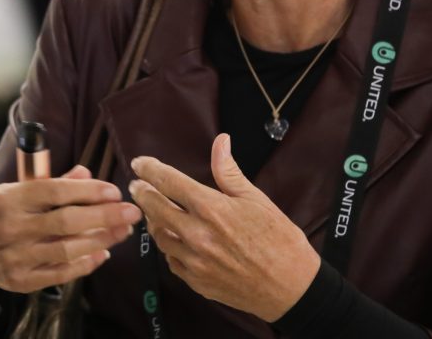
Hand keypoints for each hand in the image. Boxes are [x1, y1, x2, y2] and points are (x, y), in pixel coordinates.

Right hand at [0, 165, 141, 291]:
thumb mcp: (13, 190)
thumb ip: (50, 183)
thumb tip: (84, 174)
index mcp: (9, 198)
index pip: (55, 191)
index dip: (88, 190)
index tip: (113, 191)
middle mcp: (12, 227)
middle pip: (67, 221)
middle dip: (105, 215)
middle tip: (131, 212)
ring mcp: (16, 256)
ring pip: (68, 248)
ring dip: (101, 239)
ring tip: (122, 232)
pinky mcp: (20, 280)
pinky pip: (60, 273)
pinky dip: (85, 264)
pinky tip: (102, 253)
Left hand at [129, 134, 319, 321]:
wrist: (293, 288)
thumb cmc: (280, 241)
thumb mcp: (257, 200)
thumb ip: (229, 172)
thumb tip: (220, 142)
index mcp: (212, 209)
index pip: (168, 182)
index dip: (149, 169)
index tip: (139, 163)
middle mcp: (198, 235)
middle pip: (154, 208)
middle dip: (142, 193)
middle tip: (138, 186)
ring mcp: (195, 261)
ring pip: (159, 236)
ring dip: (154, 221)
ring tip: (156, 211)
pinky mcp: (196, 282)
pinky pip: (171, 261)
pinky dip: (170, 247)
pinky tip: (175, 239)